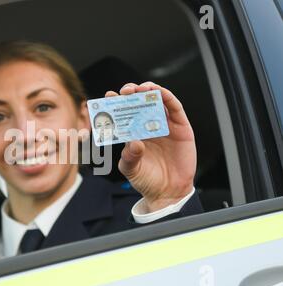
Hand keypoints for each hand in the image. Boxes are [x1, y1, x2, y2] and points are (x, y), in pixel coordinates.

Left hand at [106, 82, 195, 211]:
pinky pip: (175, 108)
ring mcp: (165, 125)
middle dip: (132, 93)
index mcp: (133, 133)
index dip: (116, 102)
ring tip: (141, 88)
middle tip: (125, 91)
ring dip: (149, 90)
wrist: (168, 193)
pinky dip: (167, 97)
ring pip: (157, 100)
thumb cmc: (147, 180)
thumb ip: (129, 157)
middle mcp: (148, 126)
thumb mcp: (131, 169)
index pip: (123, 113)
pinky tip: (159, 92)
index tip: (108, 96)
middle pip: (139, 102)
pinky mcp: (181, 127)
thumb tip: (133, 142)